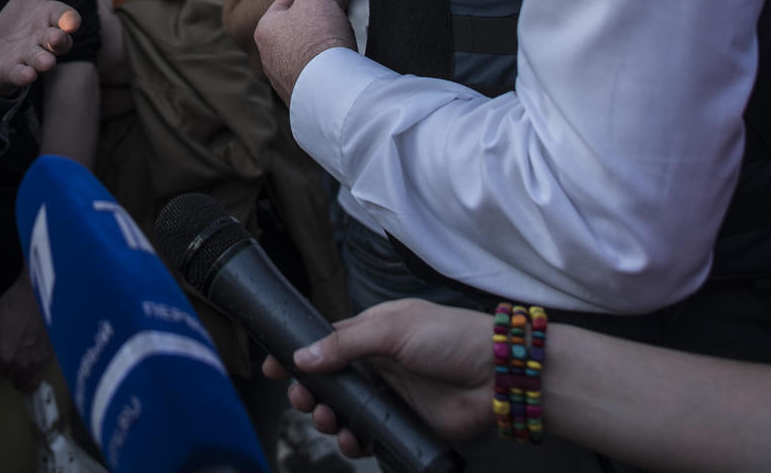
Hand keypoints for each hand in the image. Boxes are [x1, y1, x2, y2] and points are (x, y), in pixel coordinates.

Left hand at [0, 0, 87, 95]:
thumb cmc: (23, 23)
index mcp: (50, 20)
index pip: (65, 18)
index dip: (68, 19)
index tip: (70, 22)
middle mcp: (44, 41)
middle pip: (58, 42)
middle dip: (59, 40)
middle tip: (56, 38)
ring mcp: (29, 58)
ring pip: (41, 60)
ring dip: (43, 60)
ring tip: (45, 62)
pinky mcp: (13, 71)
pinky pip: (20, 75)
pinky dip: (22, 76)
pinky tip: (25, 74)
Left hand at [0, 272, 51, 388]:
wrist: (37, 298)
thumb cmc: (13, 306)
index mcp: (4, 356)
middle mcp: (21, 365)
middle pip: (4, 377)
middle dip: (0, 368)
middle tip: (0, 353)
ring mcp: (35, 364)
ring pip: (19, 381)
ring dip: (13, 373)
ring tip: (13, 357)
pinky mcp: (47, 361)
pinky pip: (35, 383)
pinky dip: (27, 381)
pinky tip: (24, 372)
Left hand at [254, 0, 354, 103]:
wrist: (331, 90)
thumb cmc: (320, 41)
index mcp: (265, 29)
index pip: (289, 1)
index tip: (328, 4)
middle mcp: (267, 55)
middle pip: (298, 27)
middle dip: (318, 22)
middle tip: (335, 25)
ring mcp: (281, 77)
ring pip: (304, 50)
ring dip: (322, 45)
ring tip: (338, 47)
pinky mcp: (297, 95)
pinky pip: (312, 73)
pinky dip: (324, 68)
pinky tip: (335, 67)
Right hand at [262, 299, 494, 453]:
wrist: (499, 377)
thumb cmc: (451, 337)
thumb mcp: (393, 328)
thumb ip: (346, 343)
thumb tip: (302, 356)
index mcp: (371, 334)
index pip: (323, 343)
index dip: (296, 355)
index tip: (271, 367)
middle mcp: (376, 365)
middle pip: (328, 382)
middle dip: (308, 392)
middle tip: (301, 400)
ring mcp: (389, 396)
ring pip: (345, 411)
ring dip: (329, 418)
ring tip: (328, 421)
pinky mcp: (404, 424)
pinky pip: (370, 436)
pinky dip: (355, 441)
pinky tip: (353, 441)